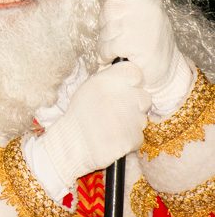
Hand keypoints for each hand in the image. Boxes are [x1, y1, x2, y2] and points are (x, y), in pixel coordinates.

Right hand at [34, 63, 149, 185]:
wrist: (72, 143)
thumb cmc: (79, 114)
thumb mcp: (89, 88)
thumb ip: (110, 81)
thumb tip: (128, 79)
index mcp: (108, 80)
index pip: (135, 72)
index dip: (133, 82)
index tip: (125, 89)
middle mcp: (123, 96)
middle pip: (144, 96)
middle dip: (135, 104)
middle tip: (119, 111)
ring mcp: (131, 117)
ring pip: (142, 117)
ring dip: (132, 122)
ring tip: (112, 126)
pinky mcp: (134, 137)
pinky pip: (138, 135)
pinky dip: (129, 138)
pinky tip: (114, 138)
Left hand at [99, 0, 191, 108]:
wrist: (166, 74)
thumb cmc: (149, 42)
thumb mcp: (140, 12)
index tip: (115, 4)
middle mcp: (145, 8)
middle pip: (106, 8)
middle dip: (107, 24)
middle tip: (122, 34)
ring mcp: (138, 25)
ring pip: (104, 28)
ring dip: (107, 41)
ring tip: (123, 47)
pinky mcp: (132, 44)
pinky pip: (106, 45)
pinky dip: (107, 54)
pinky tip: (118, 56)